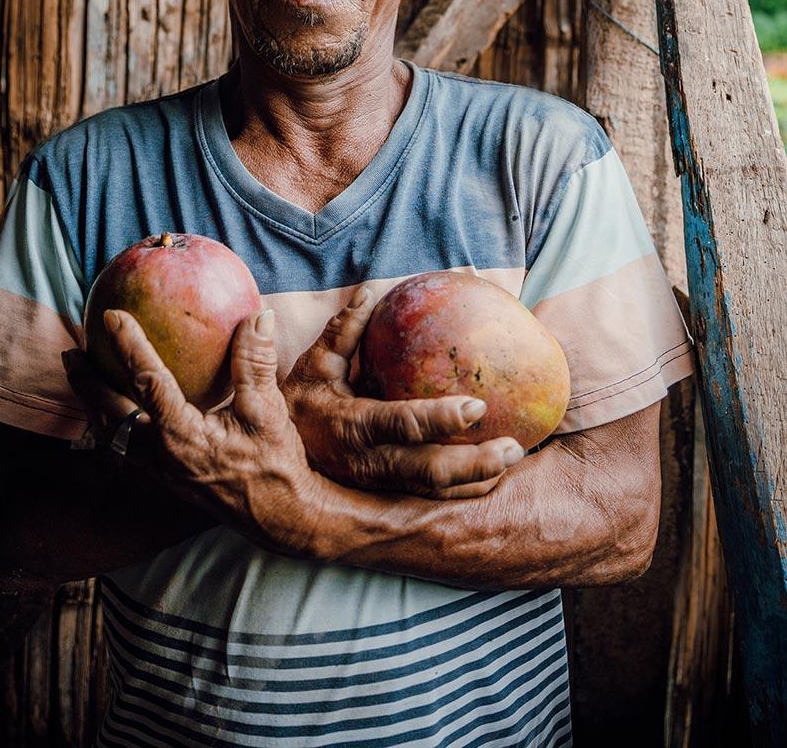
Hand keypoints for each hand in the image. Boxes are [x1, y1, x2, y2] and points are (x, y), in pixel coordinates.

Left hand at [69, 307, 328, 554]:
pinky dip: (112, 421)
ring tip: (83, 375)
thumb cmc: (274, 463)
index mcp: (183, 436)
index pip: (146, 383)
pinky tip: (116, 407)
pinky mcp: (165, 477)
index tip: (111, 316)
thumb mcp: (268, 409)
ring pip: (112, 434)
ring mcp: (160, 470)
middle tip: (71, 350)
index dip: (129, 346)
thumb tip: (258, 315)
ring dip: (93, 404)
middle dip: (86, 383)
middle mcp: (162, 455)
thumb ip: (255, 362)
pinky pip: (125, 445)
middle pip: (109, 415)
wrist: (278, 515)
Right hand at [282, 286, 523, 499]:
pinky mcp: (386, 496)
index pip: (402, 424)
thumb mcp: (313, 365)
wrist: (273, 462)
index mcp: (352, 426)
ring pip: (434, 491)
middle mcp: (368, 462)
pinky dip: (464, 490)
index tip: (477, 406)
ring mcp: (379, 485)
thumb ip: (342, 331)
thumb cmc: (297, 405)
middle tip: (515, 445)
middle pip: (428, 470)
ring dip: (477, 479)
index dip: (440, 419)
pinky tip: (493, 476)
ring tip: (514, 457)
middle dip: (474, 463)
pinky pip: (431, 497)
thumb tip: (370, 291)